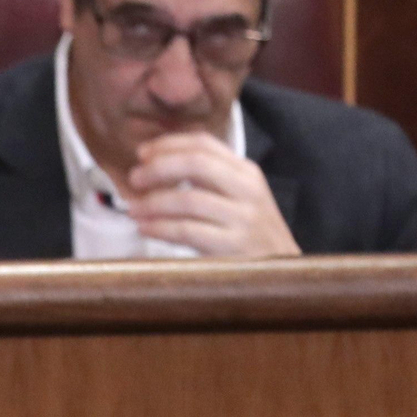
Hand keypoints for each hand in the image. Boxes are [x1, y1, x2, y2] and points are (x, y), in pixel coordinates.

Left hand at [127, 132, 299, 258]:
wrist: (284, 271)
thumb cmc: (250, 235)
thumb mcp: (239, 198)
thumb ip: (209, 179)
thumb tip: (159, 163)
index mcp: (246, 172)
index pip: (204, 144)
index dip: (169, 145)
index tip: (142, 153)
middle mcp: (247, 189)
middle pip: (196, 164)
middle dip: (159, 168)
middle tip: (134, 178)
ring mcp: (242, 218)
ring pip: (188, 200)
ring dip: (153, 203)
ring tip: (132, 209)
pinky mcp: (233, 246)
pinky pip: (187, 231)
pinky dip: (160, 228)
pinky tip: (144, 228)